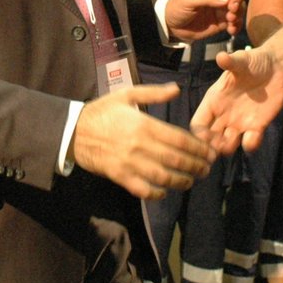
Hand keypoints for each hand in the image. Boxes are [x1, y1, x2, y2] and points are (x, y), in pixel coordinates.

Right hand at [71, 83, 213, 199]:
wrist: (73, 130)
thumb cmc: (101, 111)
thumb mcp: (126, 94)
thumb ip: (153, 93)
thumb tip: (176, 89)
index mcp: (144, 124)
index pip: (180, 139)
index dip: (199, 148)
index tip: (209, 152)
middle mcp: (140, 145)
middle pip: (176, 160)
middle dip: (196, 166)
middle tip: (206, 169)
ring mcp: (130, 163)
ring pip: (164, 177)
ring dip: (182, 181)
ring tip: (191, 181)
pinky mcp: (120, 176)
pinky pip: (143, 190)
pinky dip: (157, 193)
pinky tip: (165, 192)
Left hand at [165, 0, 239, 39]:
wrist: (172, 26)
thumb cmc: (177, 7)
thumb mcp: (188, 0)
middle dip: (238, 1)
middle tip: (232, 10)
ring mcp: (222, 8)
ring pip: (239, 8)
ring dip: (238, 14)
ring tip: (230, 21)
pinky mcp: (222, 21)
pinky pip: (235, 22)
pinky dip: (236, 26)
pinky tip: (231, 30)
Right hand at [190, 40, 282, 153]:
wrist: (278, 66)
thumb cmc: (255, 61)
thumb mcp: (241, 60)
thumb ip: (231, 62)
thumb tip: (220, 57)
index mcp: (214, 100)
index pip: (198, 123)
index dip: (199, 134)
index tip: (205, 138)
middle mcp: (224, 114)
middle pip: (209, 139)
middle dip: (211, 146)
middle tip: (219, 146)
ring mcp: (240, 122)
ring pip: (227, 144)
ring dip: (227, 148)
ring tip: (234, 141)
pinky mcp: (257, 126)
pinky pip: (250, 142)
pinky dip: (250, 144)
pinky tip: (254, 135)